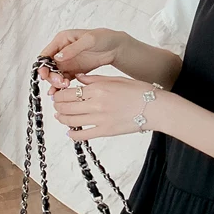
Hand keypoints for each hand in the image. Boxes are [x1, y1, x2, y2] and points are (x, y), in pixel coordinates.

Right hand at [37, 28, 124, 95]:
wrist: (116, 47)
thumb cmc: (104, 38)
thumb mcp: (89, 40)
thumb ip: (73, 49)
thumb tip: (57, 57)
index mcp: (61, 40)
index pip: (46, 54)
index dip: (43, 65)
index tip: (45, 74)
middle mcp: (61, 51)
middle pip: (48, 67)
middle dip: (51, 76)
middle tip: (61, 82)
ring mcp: (67, 62)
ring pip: (55, 75)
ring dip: (56, 82)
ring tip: (65, 86)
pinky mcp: (74, 71)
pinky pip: (64, 80)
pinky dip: (62, 86)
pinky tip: (63, 91)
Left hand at [50, 73, 166, 140]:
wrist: (156, 108)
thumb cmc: (140, 91)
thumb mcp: (116, 79)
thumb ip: (94, 79)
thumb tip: (79, 78)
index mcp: (98, 88)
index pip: (68, 92)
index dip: (59, 94)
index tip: (58, 95)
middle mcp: (96, 104)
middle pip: (66, 106)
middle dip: (58, 106)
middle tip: (57, 106)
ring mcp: (100, 119)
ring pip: (71, 120)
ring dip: (62, 119)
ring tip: (60, 117)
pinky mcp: (106, 131)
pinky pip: (83, 135)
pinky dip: (73, 135)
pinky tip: (70, 132)